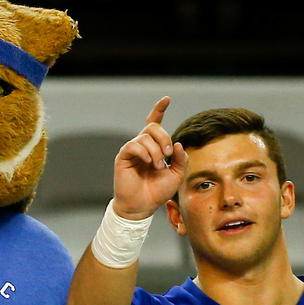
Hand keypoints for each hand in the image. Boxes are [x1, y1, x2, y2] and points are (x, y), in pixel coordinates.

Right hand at [113, 97, 187, 219]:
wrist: (142, 206)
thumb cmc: (157, 191)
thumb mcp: (176, 175)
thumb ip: (180, 159)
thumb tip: (177, 144)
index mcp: (154, 147)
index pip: (155, 123)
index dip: (159, 109)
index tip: (167, 99)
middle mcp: (142, 145)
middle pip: (153, 126)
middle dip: (164, 137)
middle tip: (168, 154)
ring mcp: (132, 150)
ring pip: (146, 136)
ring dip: (156, 151)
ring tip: (158, 166)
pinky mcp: (123, 156)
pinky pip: (134, 145)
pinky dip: (145, 153)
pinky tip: (149, 163)